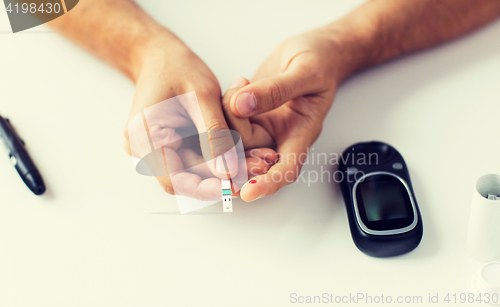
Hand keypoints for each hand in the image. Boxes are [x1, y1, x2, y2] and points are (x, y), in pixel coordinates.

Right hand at [124, 35, 272, 199]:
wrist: (161, 56)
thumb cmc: (177, 68)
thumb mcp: (202, 96)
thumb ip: (215, 135)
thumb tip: (229, 172)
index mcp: (144, 137)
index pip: (176, 180)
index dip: (207, 188)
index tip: (236, 188)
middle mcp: (145, 149)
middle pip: (188, 177)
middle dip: (224, 176)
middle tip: (258, 168)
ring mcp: (157, 149)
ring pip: (195, 170)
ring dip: (225, 168)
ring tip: (258, 160)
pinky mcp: (170, 147)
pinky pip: (196, 159)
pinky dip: (219, 157)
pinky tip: (243, 152)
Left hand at [225, 28, 342, 200]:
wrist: (317, 51)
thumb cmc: (321, 61)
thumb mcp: (305, 72)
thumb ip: (276, 90)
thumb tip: (241, 105)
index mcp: (301, 133)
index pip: (287, 168)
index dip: (268, 183)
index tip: (247, 192)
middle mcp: (279, 136)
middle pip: (250, 154)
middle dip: (235, 138)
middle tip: (232, 105)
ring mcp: (263, 126)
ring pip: (234, 136)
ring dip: (228, 113)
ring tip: (242, 83)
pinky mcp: (249, 115)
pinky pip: (228, 119)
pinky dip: (225, 104)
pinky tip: (237, 84)